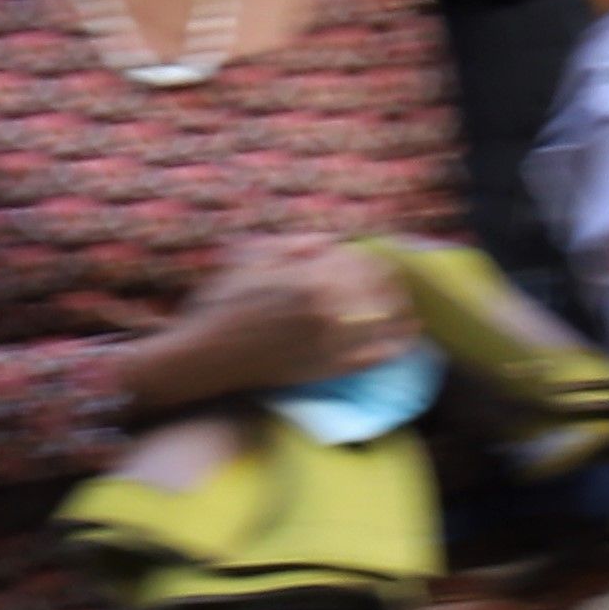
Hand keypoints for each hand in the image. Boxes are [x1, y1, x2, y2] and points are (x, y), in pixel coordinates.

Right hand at [152, 237, 412, 404]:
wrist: (204, 357)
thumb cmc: (220, 303)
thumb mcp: (247, 257)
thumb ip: (293, 243)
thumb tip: (331, 241)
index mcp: (310, 278)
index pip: (360, 259)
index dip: (367, 255)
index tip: (365, 254)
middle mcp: (328, 310)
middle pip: (379, 287)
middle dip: (388, 278)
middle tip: (389, 276)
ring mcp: (332, 342)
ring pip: (386, 320)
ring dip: (400, 308)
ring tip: (404, 303)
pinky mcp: (331, 368)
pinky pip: (378, 356)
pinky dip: (397, 343)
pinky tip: (404, 334)